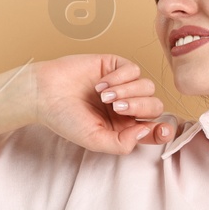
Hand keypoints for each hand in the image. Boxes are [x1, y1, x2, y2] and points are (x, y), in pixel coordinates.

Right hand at [35, 55, 176, 153]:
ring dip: (128, 92)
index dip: (164, 130)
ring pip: (147, 87)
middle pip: (154, 106)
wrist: (44, 93)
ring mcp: (123, 86)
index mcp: (124, 127)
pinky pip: (134, 70)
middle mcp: (127, 106)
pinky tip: (101, 84)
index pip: (154, 129)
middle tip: (116, 108)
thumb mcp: (95, 140)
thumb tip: (146, 130)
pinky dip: (120, 77)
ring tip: (103, 96)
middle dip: (139, 107)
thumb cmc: (65, 119)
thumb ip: (122, 143)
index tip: (163, 129)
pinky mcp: (115, 66)